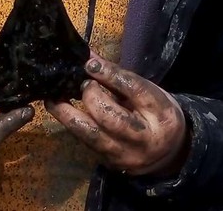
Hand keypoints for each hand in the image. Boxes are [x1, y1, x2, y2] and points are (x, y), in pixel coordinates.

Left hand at [45, 56, 188, 177]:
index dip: (110, 75)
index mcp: (161, 113)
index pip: (134, 90)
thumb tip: (89, 58)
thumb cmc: (157, 114)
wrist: (169, 154)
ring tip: (52, 98)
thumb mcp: (149, 92)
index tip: (89, 63)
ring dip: (67, 114)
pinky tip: (60, 111)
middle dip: (90, 96)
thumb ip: (120, 78)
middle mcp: (143, 138)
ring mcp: (125, 154)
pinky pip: (86, 142)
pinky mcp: (110, 163)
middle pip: (111, 117)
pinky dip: (72, 124)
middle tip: (82, 83)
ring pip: (91, 134)